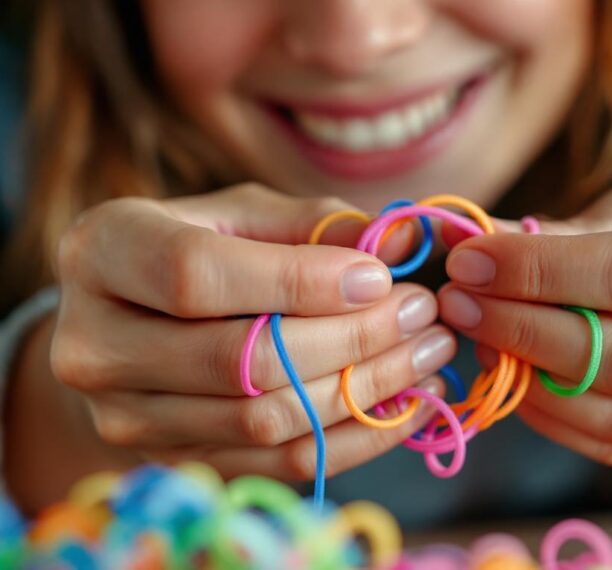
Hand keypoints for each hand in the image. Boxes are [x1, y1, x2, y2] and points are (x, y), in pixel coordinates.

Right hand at [8, 184, 453, 510]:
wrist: (139, 322)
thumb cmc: (199, 249)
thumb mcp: (246, 215)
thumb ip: (319, 224)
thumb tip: (406, 238)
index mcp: (106, 253)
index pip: (196, 275)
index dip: (298, 281)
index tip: (380, 277)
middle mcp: (95, 344)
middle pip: (240, 361)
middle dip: (352, 338)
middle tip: (423, 314)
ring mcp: (126, 417)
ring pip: (265, 420)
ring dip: (365, 389)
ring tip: (426, 354)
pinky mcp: (173, 462)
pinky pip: (277, 464)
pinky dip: (355, 437)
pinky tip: (405, 402)